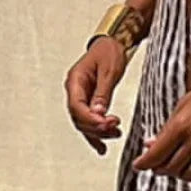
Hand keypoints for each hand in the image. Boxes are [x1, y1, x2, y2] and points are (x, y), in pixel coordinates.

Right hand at [64, 37, 125, 154]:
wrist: (111, 43)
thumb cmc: (109, 51)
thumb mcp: (109, 70)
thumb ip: (103, 92)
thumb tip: (98, 113)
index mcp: (75, 81)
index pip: (76, 106)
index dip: (91, 119)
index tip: (107, 124)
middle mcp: (74, 91)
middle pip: (79, 118)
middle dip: (96, 127)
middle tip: (115, 129)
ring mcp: (80, 98)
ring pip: (84, 123)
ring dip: (98, 132)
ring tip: (116, 134)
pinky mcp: (88, 102)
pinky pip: (88, 121)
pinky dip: (95, 135)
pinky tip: (102, 148)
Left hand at [132, 67, 190, 186]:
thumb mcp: (183, 105)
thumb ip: (168, 127)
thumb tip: (153, 142)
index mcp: (181, 126)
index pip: (156, 154)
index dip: (144, 163)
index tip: (139, 165)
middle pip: (170, 168)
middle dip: (161, 169)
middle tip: (158, 166)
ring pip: (189, 175)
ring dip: (180, 175)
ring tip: (178, 170)